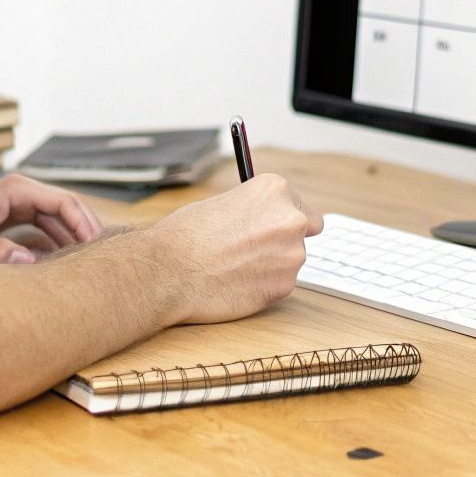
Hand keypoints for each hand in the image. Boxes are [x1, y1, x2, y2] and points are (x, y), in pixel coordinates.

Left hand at [0, 173, 103, 262]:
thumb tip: (29, 262)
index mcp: (16, 189)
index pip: (63, 201)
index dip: (83, 223)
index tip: (96, 247)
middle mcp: (21, 194)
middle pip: (66, 210)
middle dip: (85, 231)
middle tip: (103, 260)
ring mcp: (18, 208)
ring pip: (58, 222)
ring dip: (73, 240)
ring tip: (90, 266)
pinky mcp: (13, 223)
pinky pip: (45, 233)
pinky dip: (57, 246)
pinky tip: (64, 267)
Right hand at [152, 173, 324, 324]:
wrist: (169, 270)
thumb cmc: (185, 235)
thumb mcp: (223, 203)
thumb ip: (253, 210)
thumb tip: (263, 220)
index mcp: (275, 190)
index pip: (300, 206)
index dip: (282, 218)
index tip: (270, 227)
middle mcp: (291, 219)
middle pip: (306, 232)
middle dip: (285, 240)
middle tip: (255, 250)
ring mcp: (292, 254)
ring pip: (291, 260)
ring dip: (273, 265)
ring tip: (235, 268)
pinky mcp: (285, 286)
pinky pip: (281, 285)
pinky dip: (264, 286)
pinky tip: (236, 284)